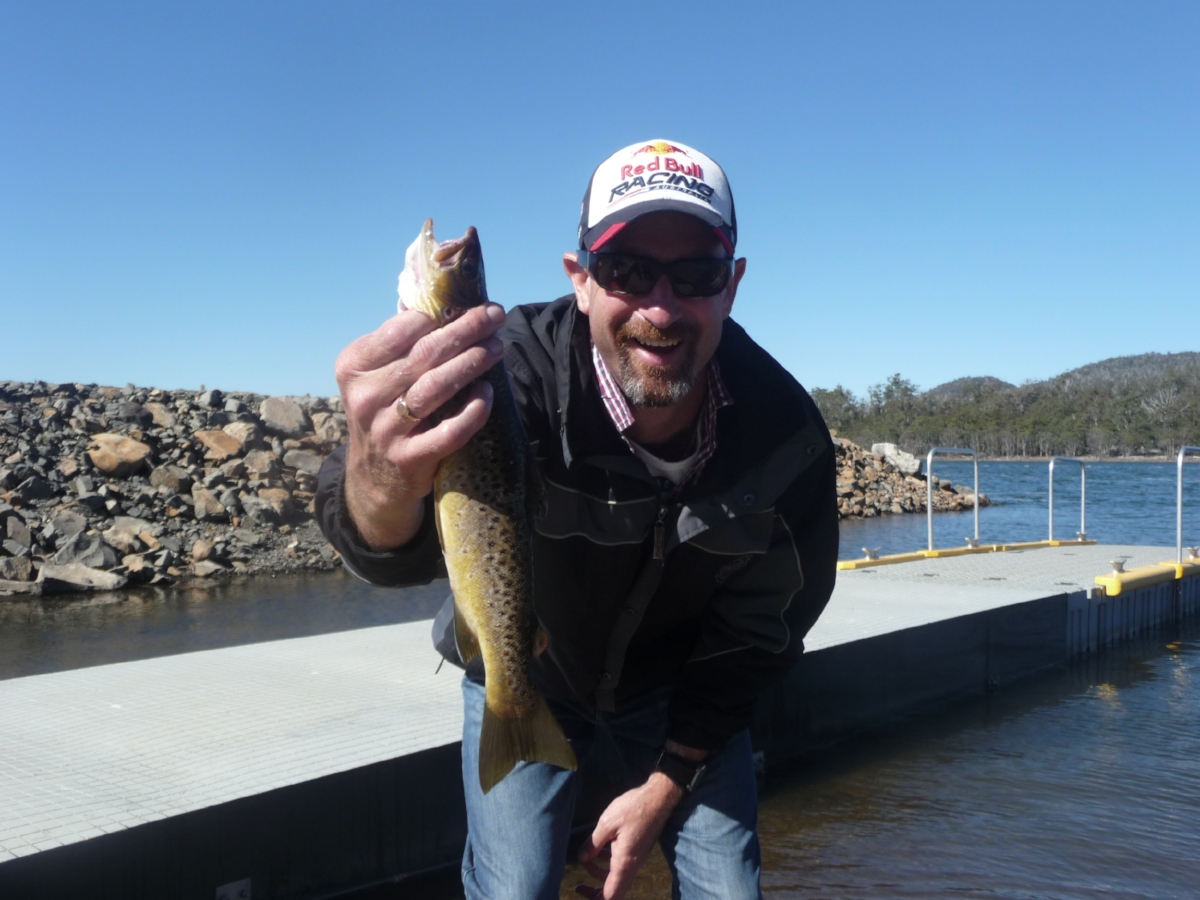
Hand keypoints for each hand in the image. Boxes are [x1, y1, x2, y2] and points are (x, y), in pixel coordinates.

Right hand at [335, 303, 505, 548]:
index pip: (400, 330)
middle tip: (495, 316)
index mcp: (354, 367)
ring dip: (472, 363)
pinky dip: (472, 411)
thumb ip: (400, 341)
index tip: (471, 304)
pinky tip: (487, 393)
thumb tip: (439, 299)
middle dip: (465, 331)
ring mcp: (387, 430)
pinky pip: (449, 432)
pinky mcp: (410, 458)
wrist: (374, 475)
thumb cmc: (384, 409)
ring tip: (497, 347)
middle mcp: (366, 397)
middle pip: (424, 355)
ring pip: (436, 388)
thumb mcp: (376, 374)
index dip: (439, 315)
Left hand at [575, 773, 682, 899]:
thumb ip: (592, 844)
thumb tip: (582, 857)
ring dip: (600, 874)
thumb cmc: (633, 808)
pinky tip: (601, 848)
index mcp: (624, 863)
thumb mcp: (607, 823)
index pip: (610, 895)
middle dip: (596, 891)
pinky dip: (609, 864)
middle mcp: (632, 866)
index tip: (580, 888)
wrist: (658, 798)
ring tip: (588, 858)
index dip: (594, 897)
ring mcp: (637, 859)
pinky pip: (622, 867)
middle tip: (581, 883)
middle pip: (614, 892)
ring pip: (617, 878)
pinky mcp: (639, 852)